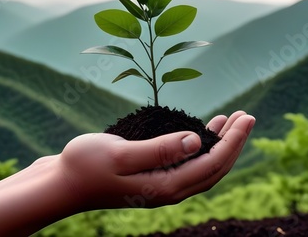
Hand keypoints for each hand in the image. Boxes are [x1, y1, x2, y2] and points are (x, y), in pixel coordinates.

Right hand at [57, 111, 254, 210]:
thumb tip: (197, 142)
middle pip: (213, 168)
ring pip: (201, 167)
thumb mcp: (121, 154)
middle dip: (233, 143)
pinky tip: (198, 134)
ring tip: (229, 121)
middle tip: (246, 116)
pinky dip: (199, 149)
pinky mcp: (150, 179)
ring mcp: (159, 186)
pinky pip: (186, 165)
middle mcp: (167, 191)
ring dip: (219, 146)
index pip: (212, 164)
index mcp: (165, 187)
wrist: (61, 184)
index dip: (233, 141)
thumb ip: (159, 150)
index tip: (246, 117)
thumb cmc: (84, 166)